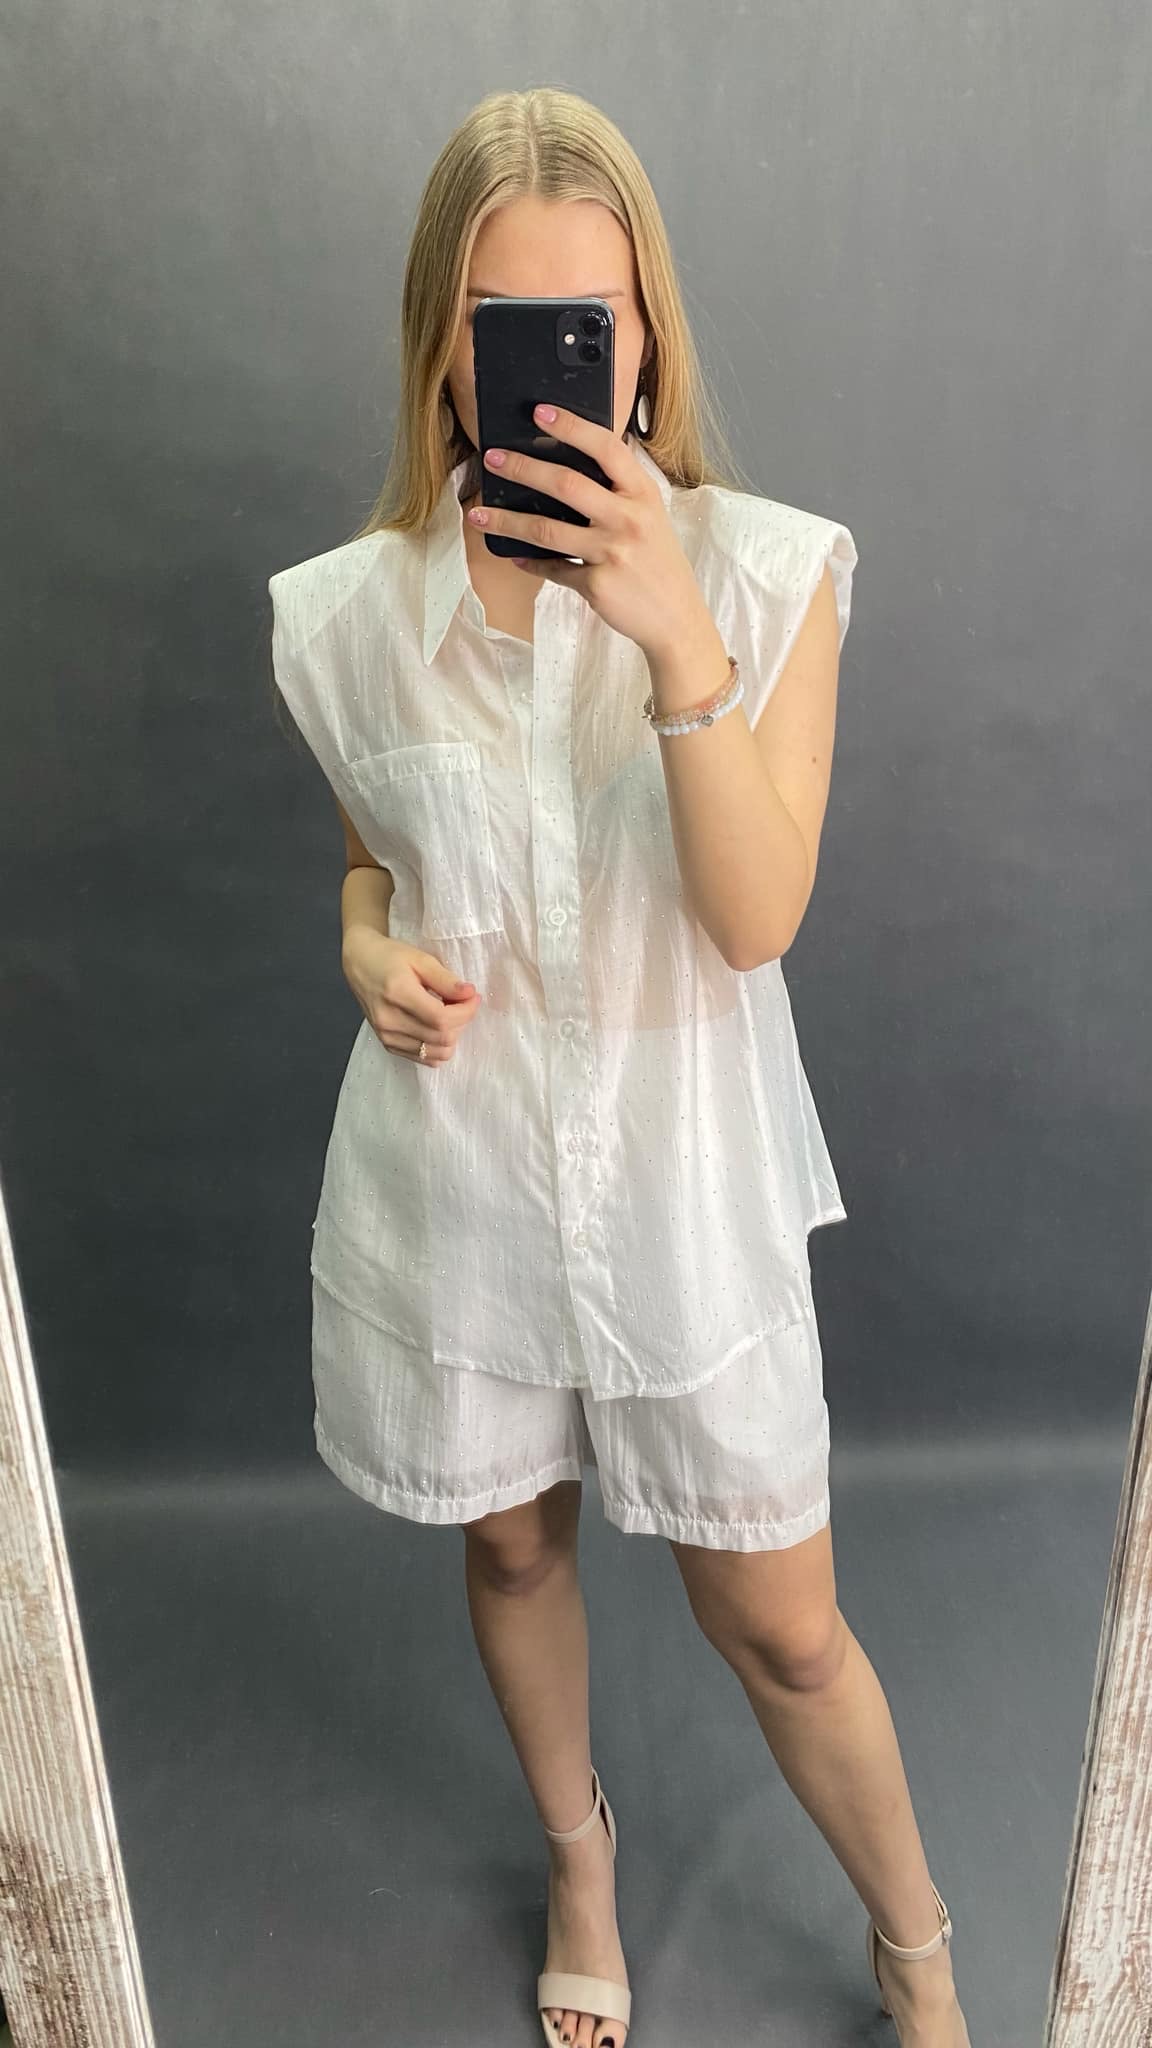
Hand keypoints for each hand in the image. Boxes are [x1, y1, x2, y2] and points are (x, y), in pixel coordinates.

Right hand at [342, 927, 482, 1064]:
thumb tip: (470, 994)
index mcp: (398, 994)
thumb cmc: (390, 956)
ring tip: (450, 1014)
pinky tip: (438, 1027)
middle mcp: (389, 1021)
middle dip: (462, 1022)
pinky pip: (423, 1058)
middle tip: (464, 1003)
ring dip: (452, 1036)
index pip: (442, 1018)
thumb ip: (445, 979)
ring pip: (436, 1053)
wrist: (360, 964)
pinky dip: (438, 1047)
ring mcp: (387, 1036)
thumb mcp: (420, 959)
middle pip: (442, 1038)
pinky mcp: (388, 1044)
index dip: (466, 1011)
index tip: (473, 997)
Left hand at [469, 402, 712, 659]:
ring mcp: (611, 552)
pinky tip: (515, 555)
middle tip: (493, 458)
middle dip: (523, 468)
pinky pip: (553, 569)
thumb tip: (571, 468)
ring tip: (479, 514)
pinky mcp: (596, 585)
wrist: (677, 618)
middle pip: (566, 484)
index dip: (572, 427)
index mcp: (642, 493)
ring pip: (546, 530)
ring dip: (507, 521)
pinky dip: (531, 563)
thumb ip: (620, 492)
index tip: (539, 412)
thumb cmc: (659, 563)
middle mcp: (628, 518)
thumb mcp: (650, 517)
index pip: (606, 448)